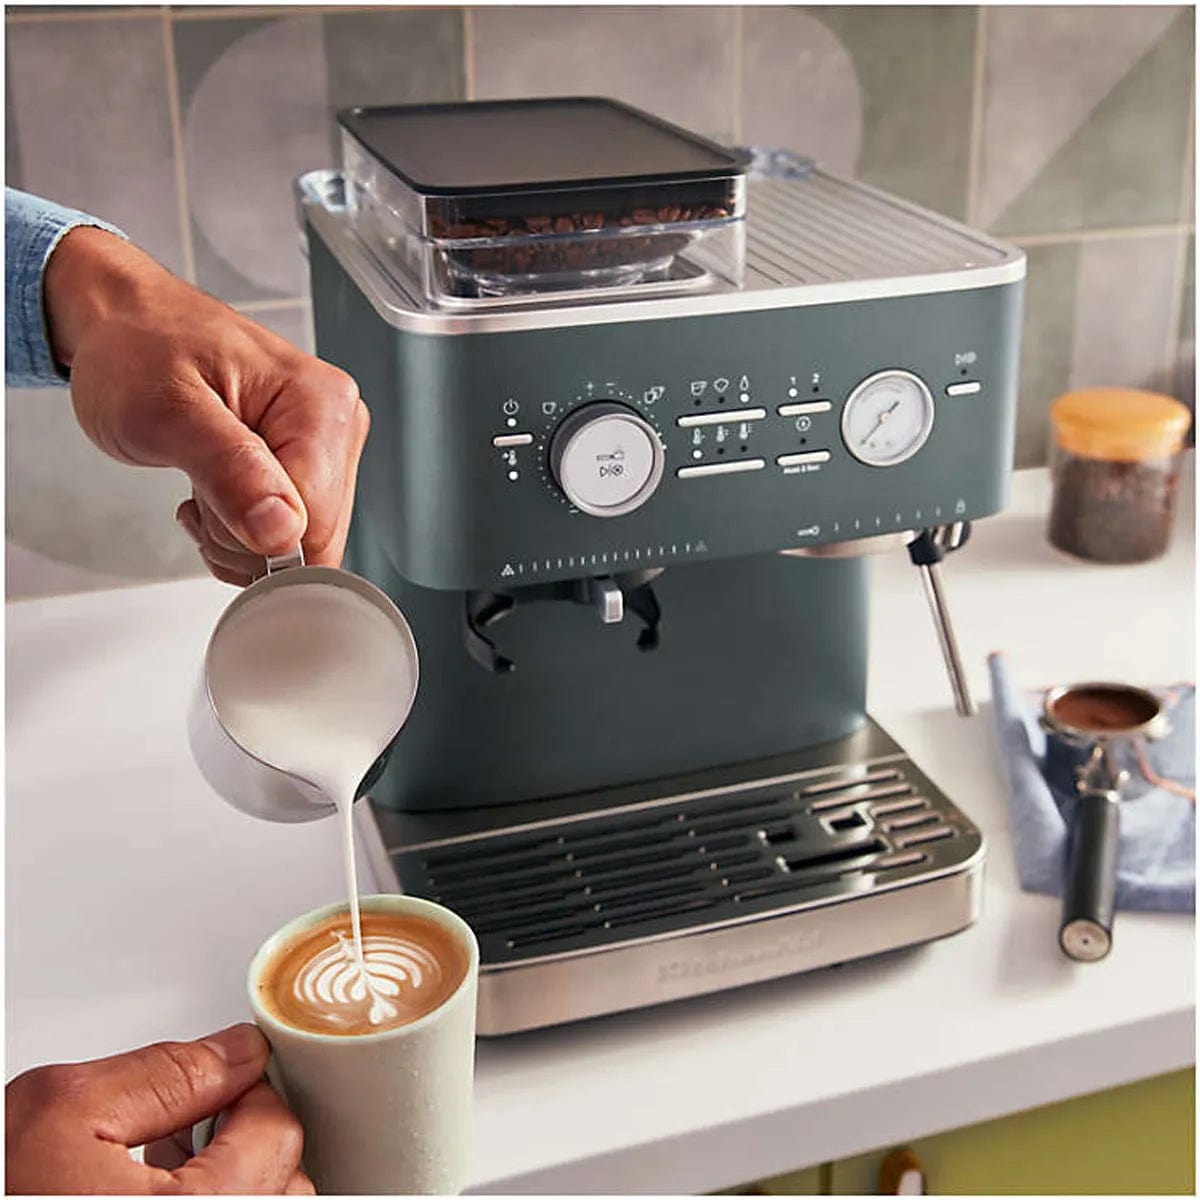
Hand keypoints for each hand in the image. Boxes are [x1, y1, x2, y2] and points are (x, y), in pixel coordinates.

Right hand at [5, 1023, 312, 1193]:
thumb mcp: (63, 1112)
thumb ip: (165, 1073)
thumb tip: (235, 1052)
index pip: (276, 1130)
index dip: (244, 1089)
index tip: (222, 1078)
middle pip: (282, 1182)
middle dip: (245, 1141)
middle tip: (198, 1121)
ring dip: (229, 1184)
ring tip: (170, 1167)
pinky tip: (149, 1199)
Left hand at [43, 226, 369, 584]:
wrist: (126, 324)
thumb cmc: (137, 350)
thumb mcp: (165, 411)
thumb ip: (229, 470)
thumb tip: (282, 530)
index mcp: (320, 405)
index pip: (316, 524)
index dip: (251, 536)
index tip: (201, 502)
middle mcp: (338, 425)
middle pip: (314, 538)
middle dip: (245, 537)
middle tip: (198, 485)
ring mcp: (328, 446)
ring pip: (301, 543)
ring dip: (239, 535)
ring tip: (204, 481)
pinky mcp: (310, 464)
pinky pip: (291, 534)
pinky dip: (243, 531)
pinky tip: (217, 491)